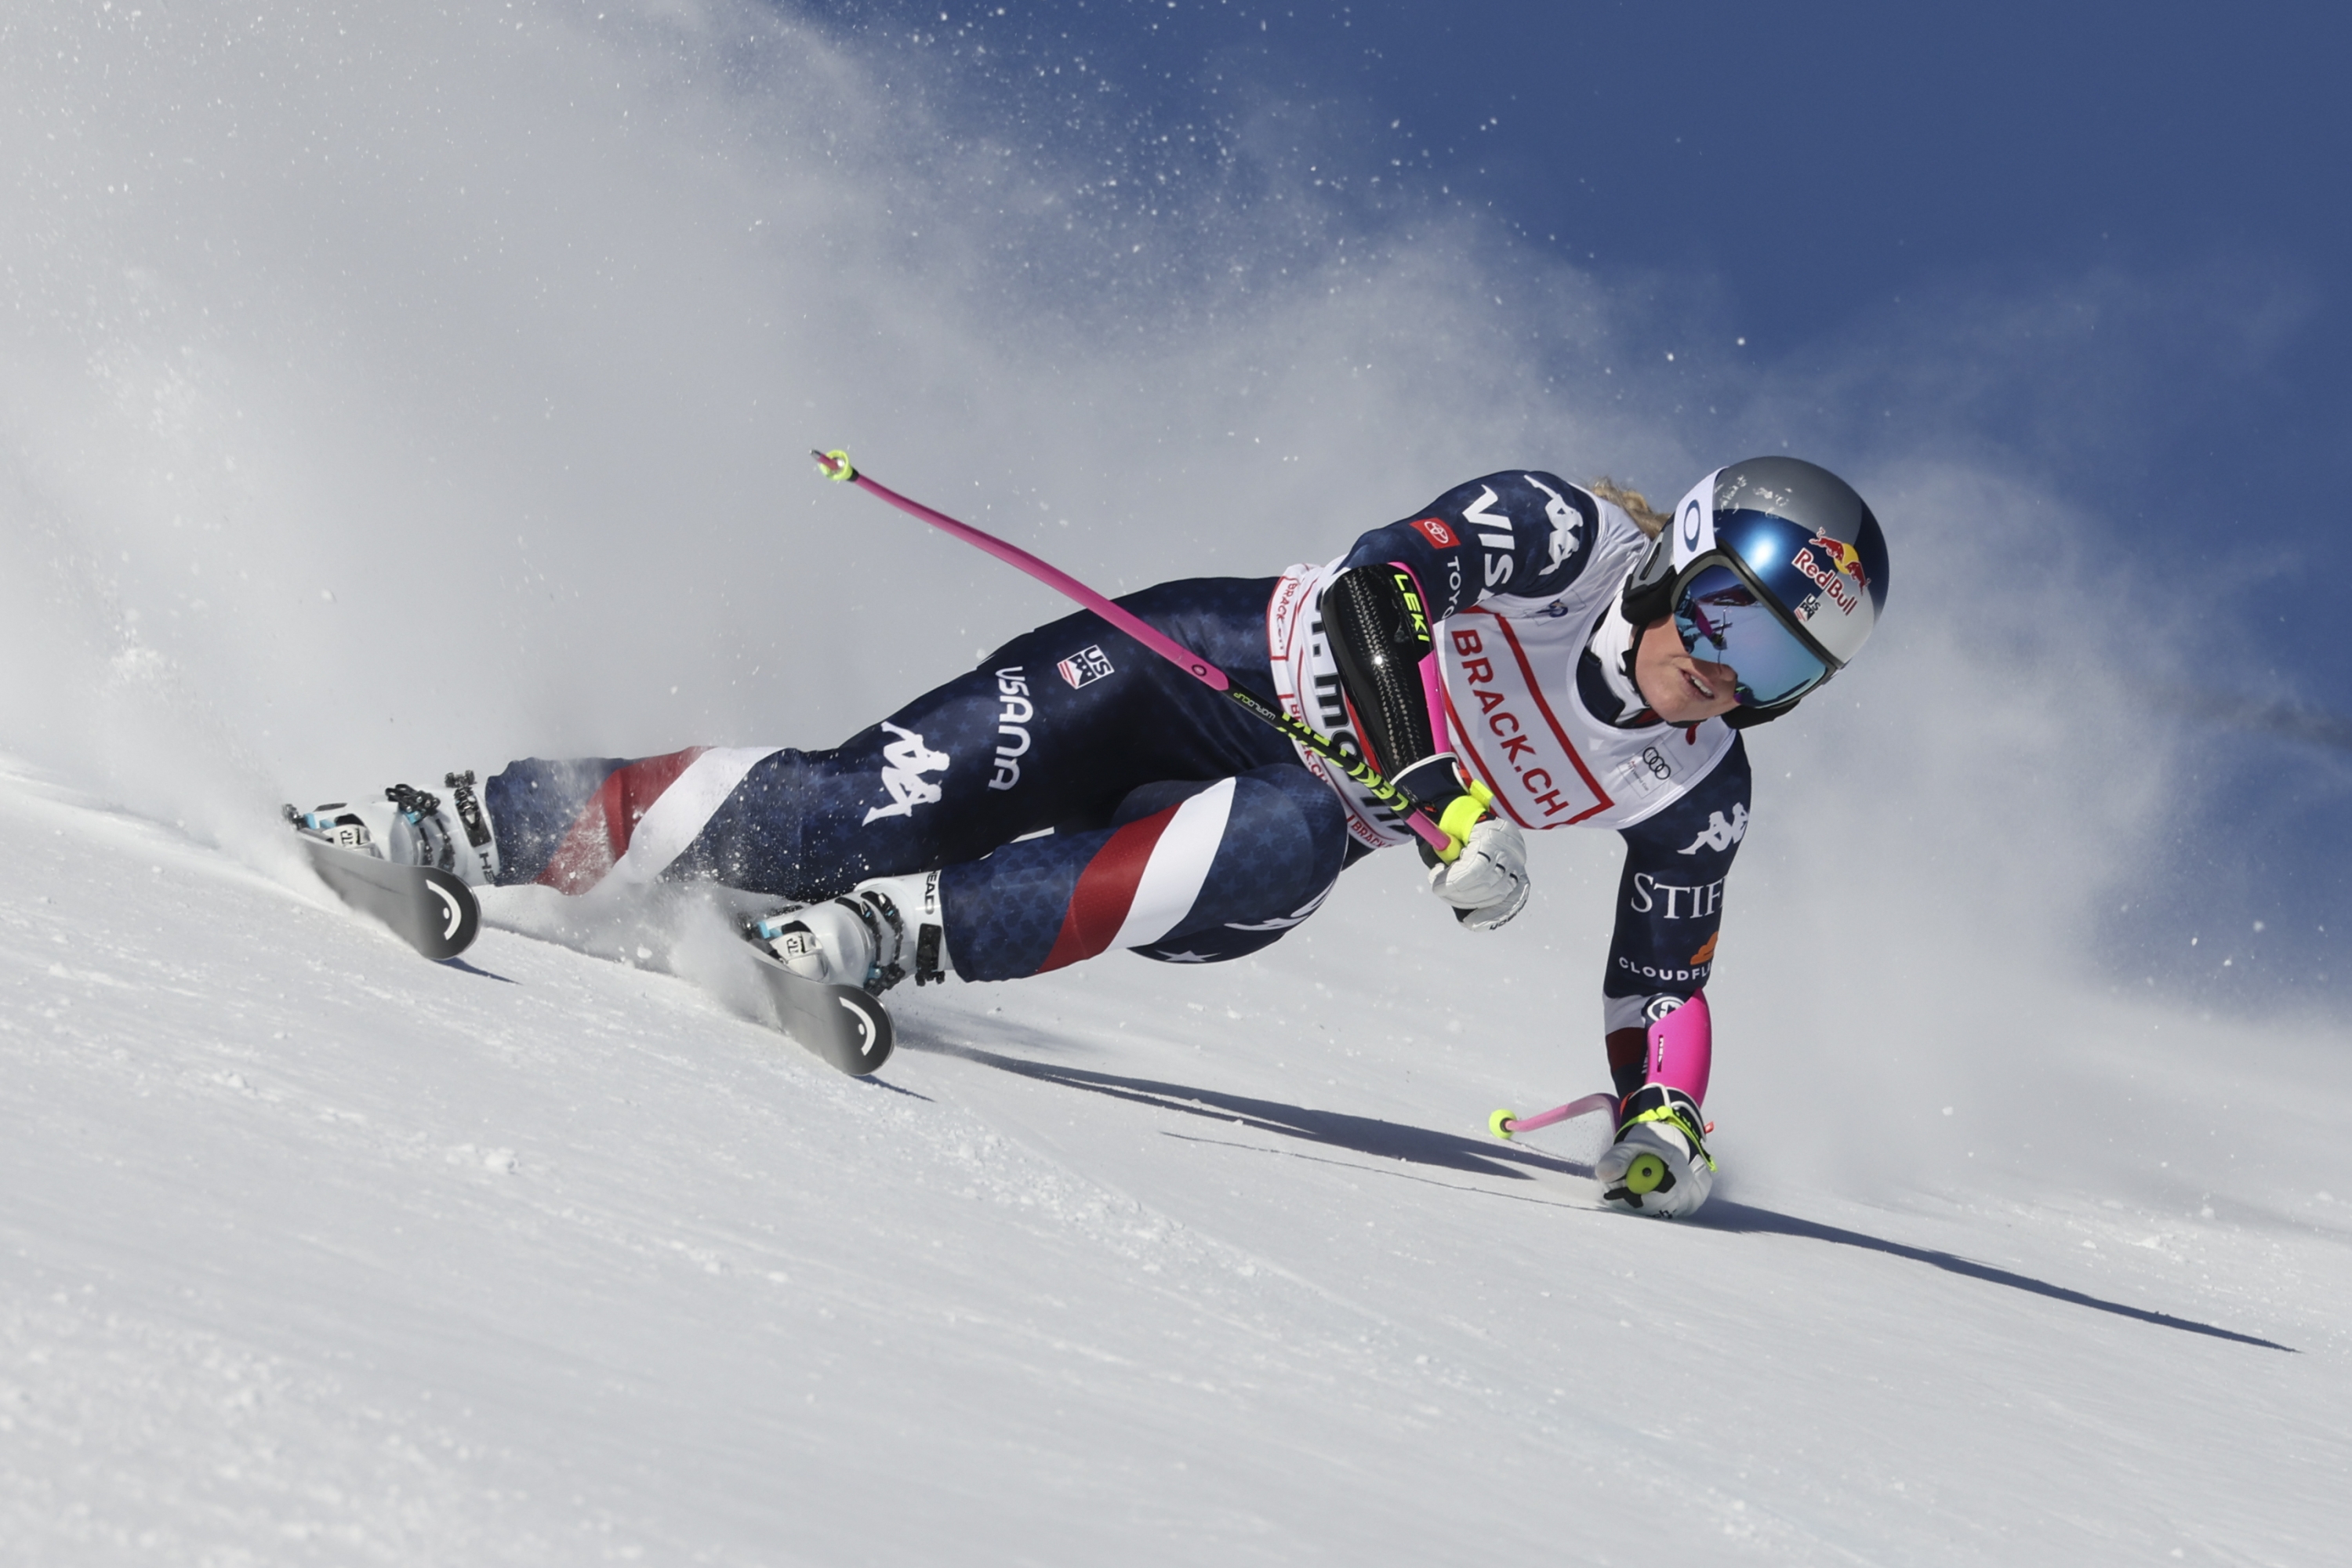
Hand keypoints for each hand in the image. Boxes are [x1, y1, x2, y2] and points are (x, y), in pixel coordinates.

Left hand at [1426, 811, 1528, 930]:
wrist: (1484, 825)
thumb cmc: (1461, 828)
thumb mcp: (1449, 829)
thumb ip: (1444, 847)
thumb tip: (1439, 874)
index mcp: (1493, 833)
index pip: (1478, 866)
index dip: (1456, 881)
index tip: (1436, 886)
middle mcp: (1511, 852)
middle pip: (1488, 883)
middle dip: (1458, 893)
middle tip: (1439, 889)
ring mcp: (1517, 868)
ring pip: (1497, 895)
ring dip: (1468, 902)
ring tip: (1449, 895)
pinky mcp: (1521, 881)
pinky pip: (1510, 904)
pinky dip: (1490, 917)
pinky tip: (1471, 923)